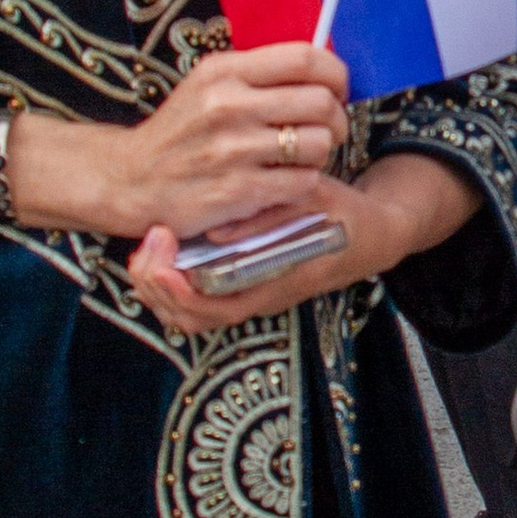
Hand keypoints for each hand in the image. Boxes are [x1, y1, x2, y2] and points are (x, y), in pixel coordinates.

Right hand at [105, 39, 353, 245]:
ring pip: (319, 144)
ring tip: (301, 158)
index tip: (337, 89)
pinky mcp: (239, 192)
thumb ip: (257, 75)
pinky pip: (303, 183)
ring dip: (321, 154)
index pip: (304, 58)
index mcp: (224, 71)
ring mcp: (234, 151)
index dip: (335, 74)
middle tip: (326, 130)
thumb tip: (319, 69)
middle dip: (336, 119)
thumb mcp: (207, 85)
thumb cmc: (180, 133)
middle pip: (320, 102)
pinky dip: (303, 183)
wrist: (132, 180)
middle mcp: (229, 106)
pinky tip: (285, 182)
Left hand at [128, 148, 476, 337]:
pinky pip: (199, 302)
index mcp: (279, 282)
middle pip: (192, 317)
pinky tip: (163, 256)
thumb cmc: (347, 215)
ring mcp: (253, 298)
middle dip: (156, 290)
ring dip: (158, 290)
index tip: (161, 249)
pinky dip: (172, 285)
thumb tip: (222, 232)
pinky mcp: (247, 288)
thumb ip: (275, 212)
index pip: (215, 306)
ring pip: (190, 315)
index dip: (178, 287)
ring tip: (145, 253)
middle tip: (142, 251)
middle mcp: (261, 299)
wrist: (374, 237)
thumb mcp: (317, 199)